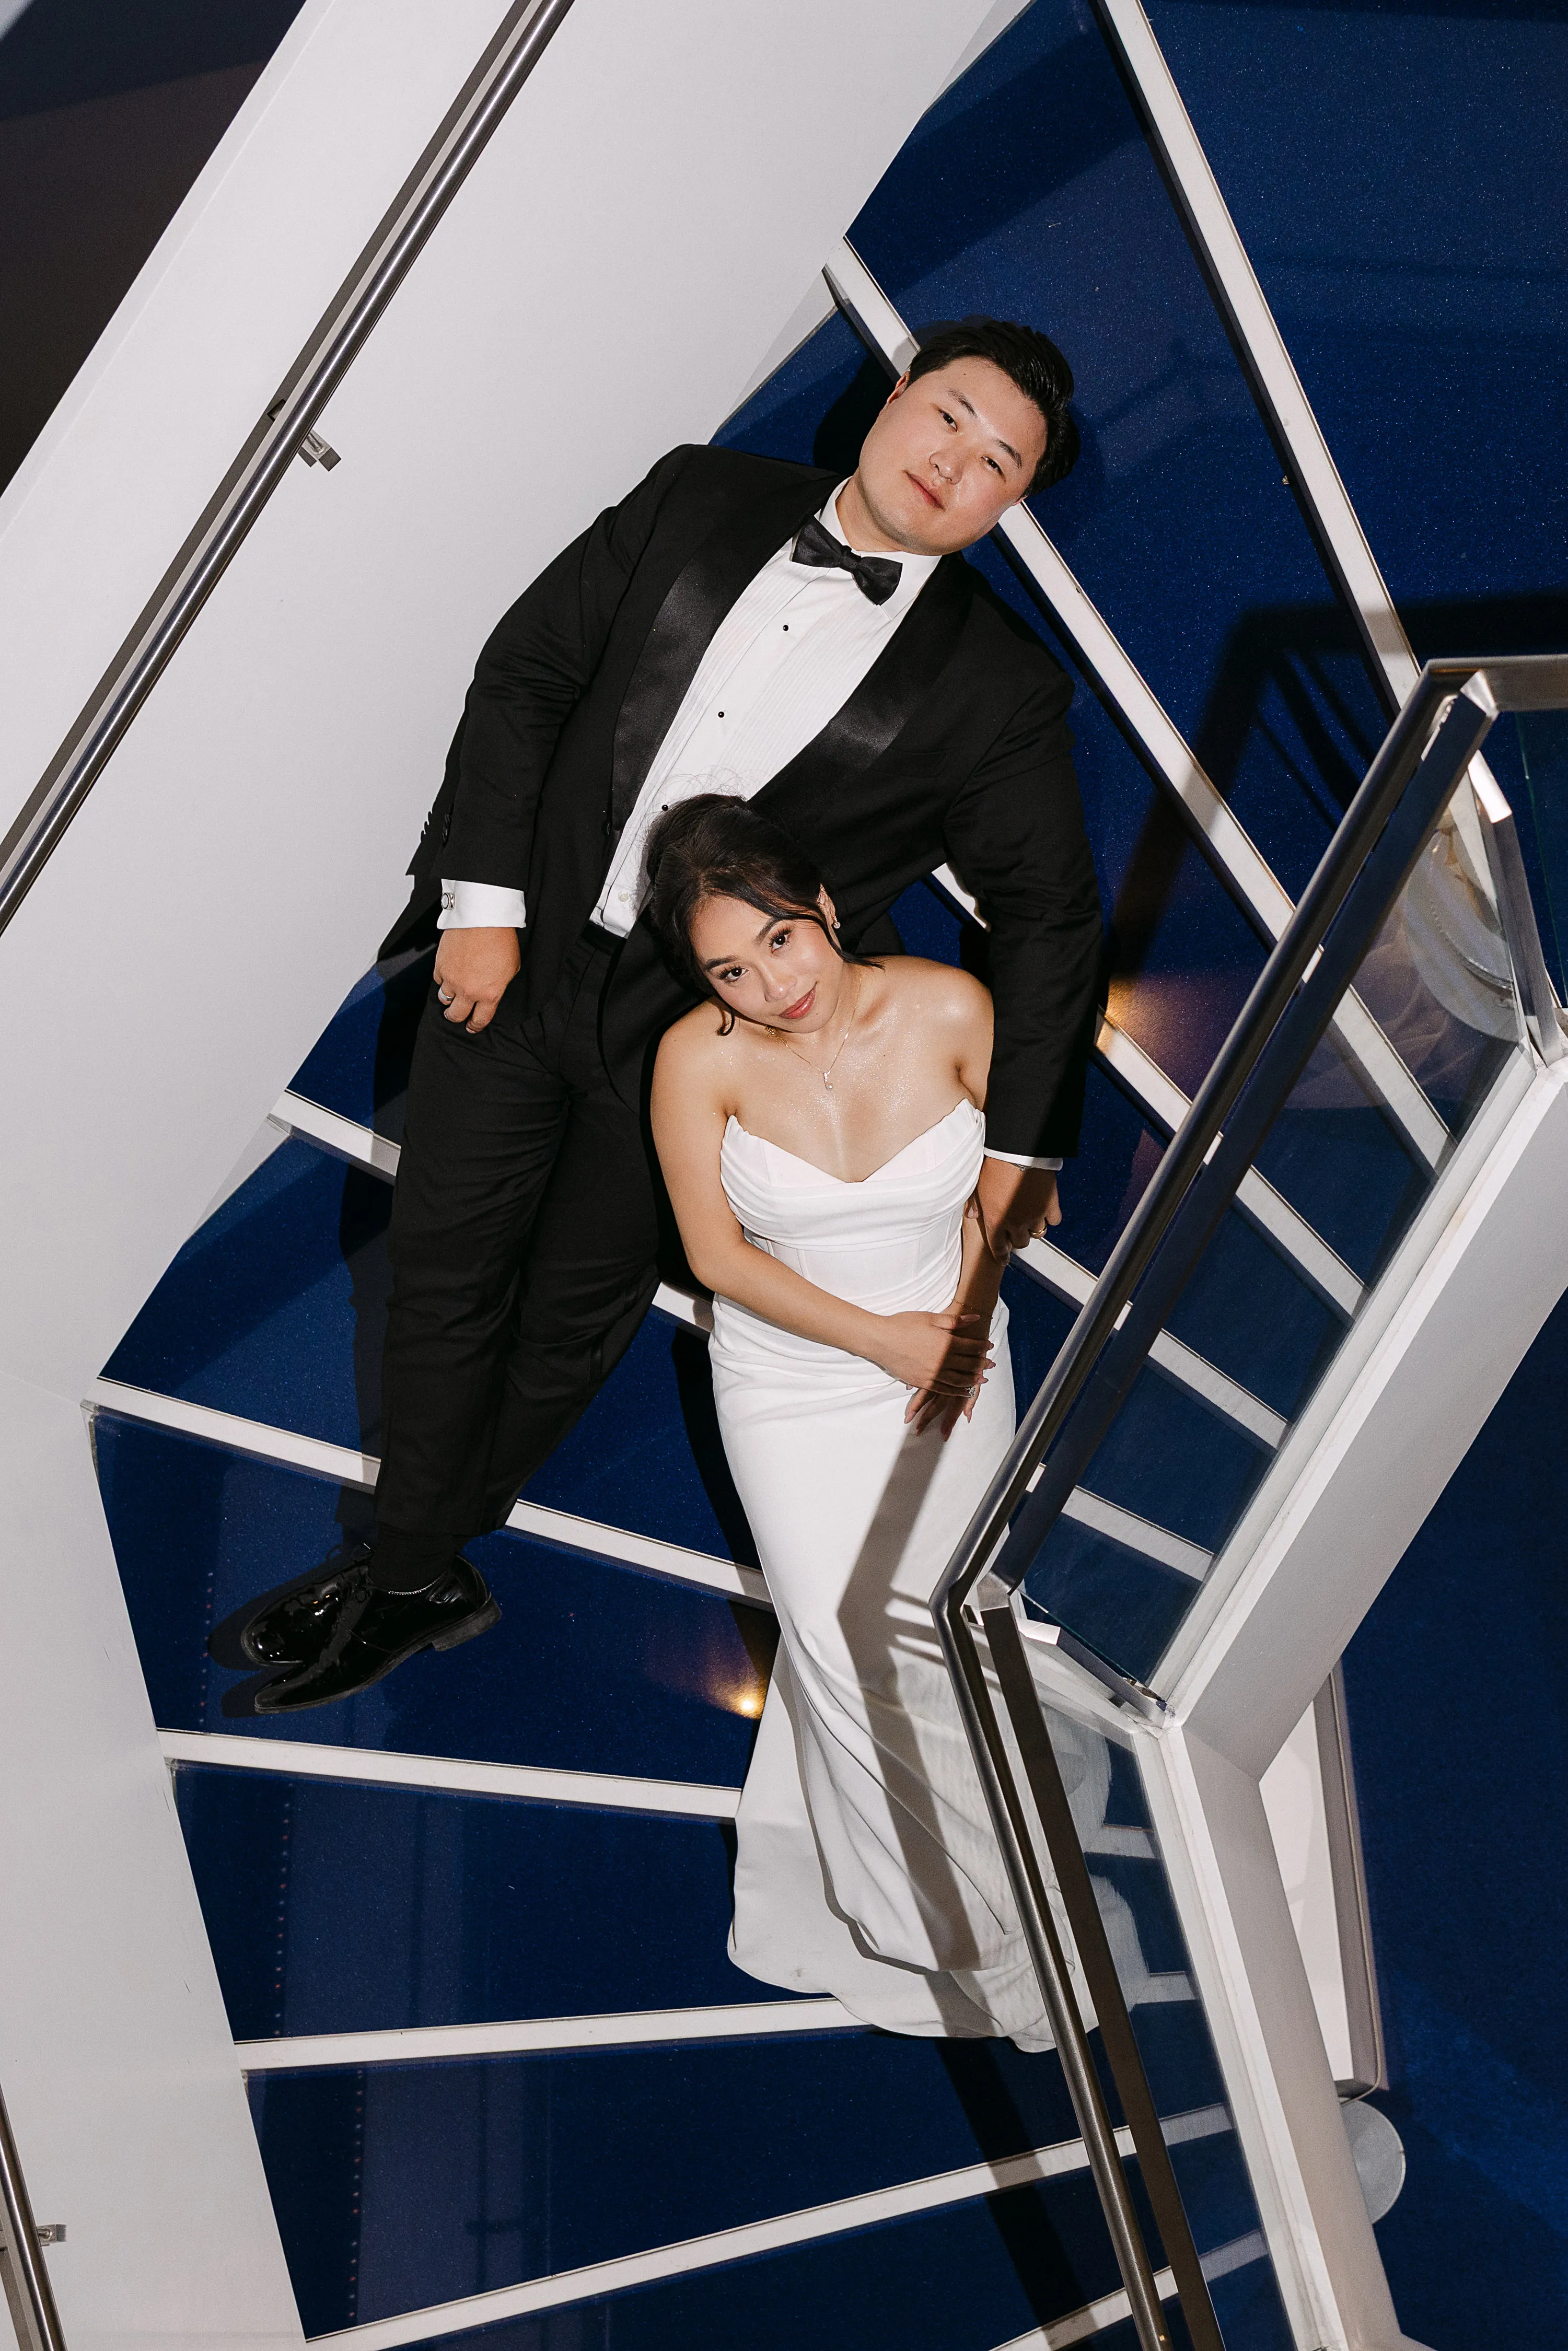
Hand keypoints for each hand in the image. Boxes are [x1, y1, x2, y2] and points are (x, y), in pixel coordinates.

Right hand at [433, 924, 519, 1032]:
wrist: (483, 919)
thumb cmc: (501, 940)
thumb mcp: (512, 969)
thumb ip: (500, 985)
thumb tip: (492, 991)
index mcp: (489, 994)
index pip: (480, 1020)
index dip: (475, 1026)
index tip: (472, 1027)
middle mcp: (468, 990)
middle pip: (456, 1015)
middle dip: (456, 1017)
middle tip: (456, 1015)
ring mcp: (452, 979)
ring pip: (444, 998)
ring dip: (448, 999)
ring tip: (451, 995)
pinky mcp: (440, 966)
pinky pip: (438, 980)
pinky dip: (442, 979)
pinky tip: (448, 975)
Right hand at [871, 1310, 992, 1401]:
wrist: (880, 1340)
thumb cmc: (903, 1324)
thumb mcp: (930, 1318)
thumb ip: (954, 1321)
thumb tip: (975, 1318)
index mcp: (945, 1343)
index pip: (970, 1346)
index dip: (981, 1346)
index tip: (989, 1345)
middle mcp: (942, 1361)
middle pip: (968, 1365)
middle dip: (981, 1364)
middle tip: (991, 1364)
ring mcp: (932, 1374)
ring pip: (959, 1380)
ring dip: (973, 1380)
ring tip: (982, 1380)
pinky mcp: (922, 1382)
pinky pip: (944, 1390)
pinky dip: (956, 1391)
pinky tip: (963, 1390)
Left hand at [975, 1158, 1059, 1263]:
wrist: (1017, 1151)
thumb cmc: (994, 1166)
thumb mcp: (978, 1186)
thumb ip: (976, 1204)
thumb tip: (972, 1215)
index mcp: (996, 1220)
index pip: (998, 1248)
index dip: (1001, 1255)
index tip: (1004, 1259)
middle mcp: (1016, 1222)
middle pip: (1020, 1243)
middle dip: (1017, 1237)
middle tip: (1017, 1229)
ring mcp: (1035, 1215)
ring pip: (1038, 1233)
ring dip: (1033, 1228)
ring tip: (1031, 1218)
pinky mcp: (1051, 1205)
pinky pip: (1054, 1220)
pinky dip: (1050, 1217)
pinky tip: (1046, 1210)